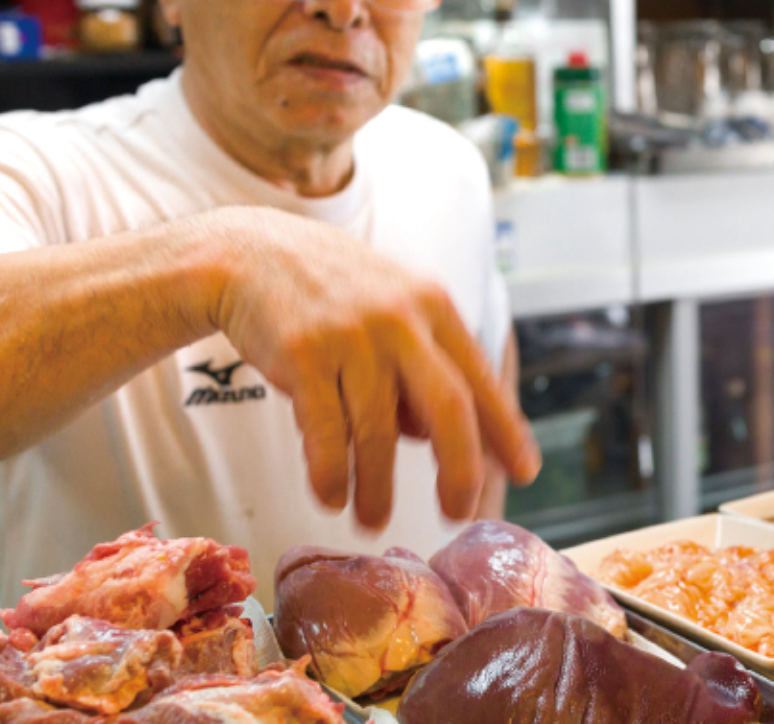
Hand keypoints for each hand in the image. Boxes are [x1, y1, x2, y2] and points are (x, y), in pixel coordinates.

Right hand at [199, 207, 539, 528]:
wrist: (249, 253)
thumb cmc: (330, 291)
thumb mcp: (392, 310)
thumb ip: (419, 368)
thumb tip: (431, 438)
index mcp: (433, 307)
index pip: (482, 378)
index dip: (506, 431)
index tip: (525, 471)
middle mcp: (401, 320)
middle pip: (449, 406)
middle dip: (460, 469)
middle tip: (457, 512)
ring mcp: (352, 337)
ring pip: (380, 431)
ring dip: (378, 488)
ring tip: (372, 520)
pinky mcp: (302, 355)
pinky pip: (325, 432)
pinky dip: (331, 472)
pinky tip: (331, 496)